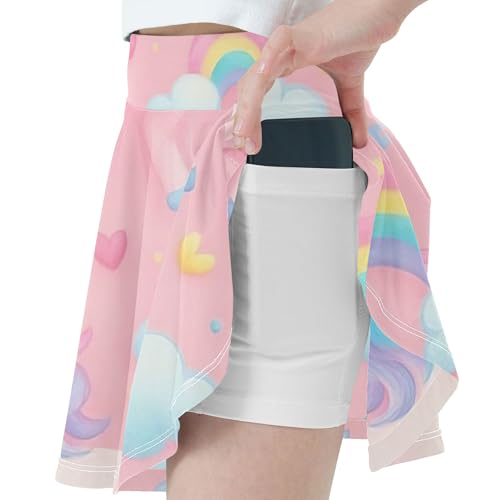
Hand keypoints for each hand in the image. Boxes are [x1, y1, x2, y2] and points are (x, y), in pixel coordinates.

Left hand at [227, 0, 425, 151]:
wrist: (379, 8)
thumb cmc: (359, 35)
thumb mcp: (351, 83)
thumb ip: (351, 111)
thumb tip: (358, 141)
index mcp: (288, 64)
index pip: (259, 94)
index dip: (250, 118)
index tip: (249, 143)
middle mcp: (282, 55)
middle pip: (251, 89)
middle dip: (243, 118)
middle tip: (243, 145)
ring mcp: (291, 44)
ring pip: (258, 74)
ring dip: (248, 103)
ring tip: (243, 129)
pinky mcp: (305, 33)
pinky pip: (280, 42)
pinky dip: (268, 57)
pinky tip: (261, 77)